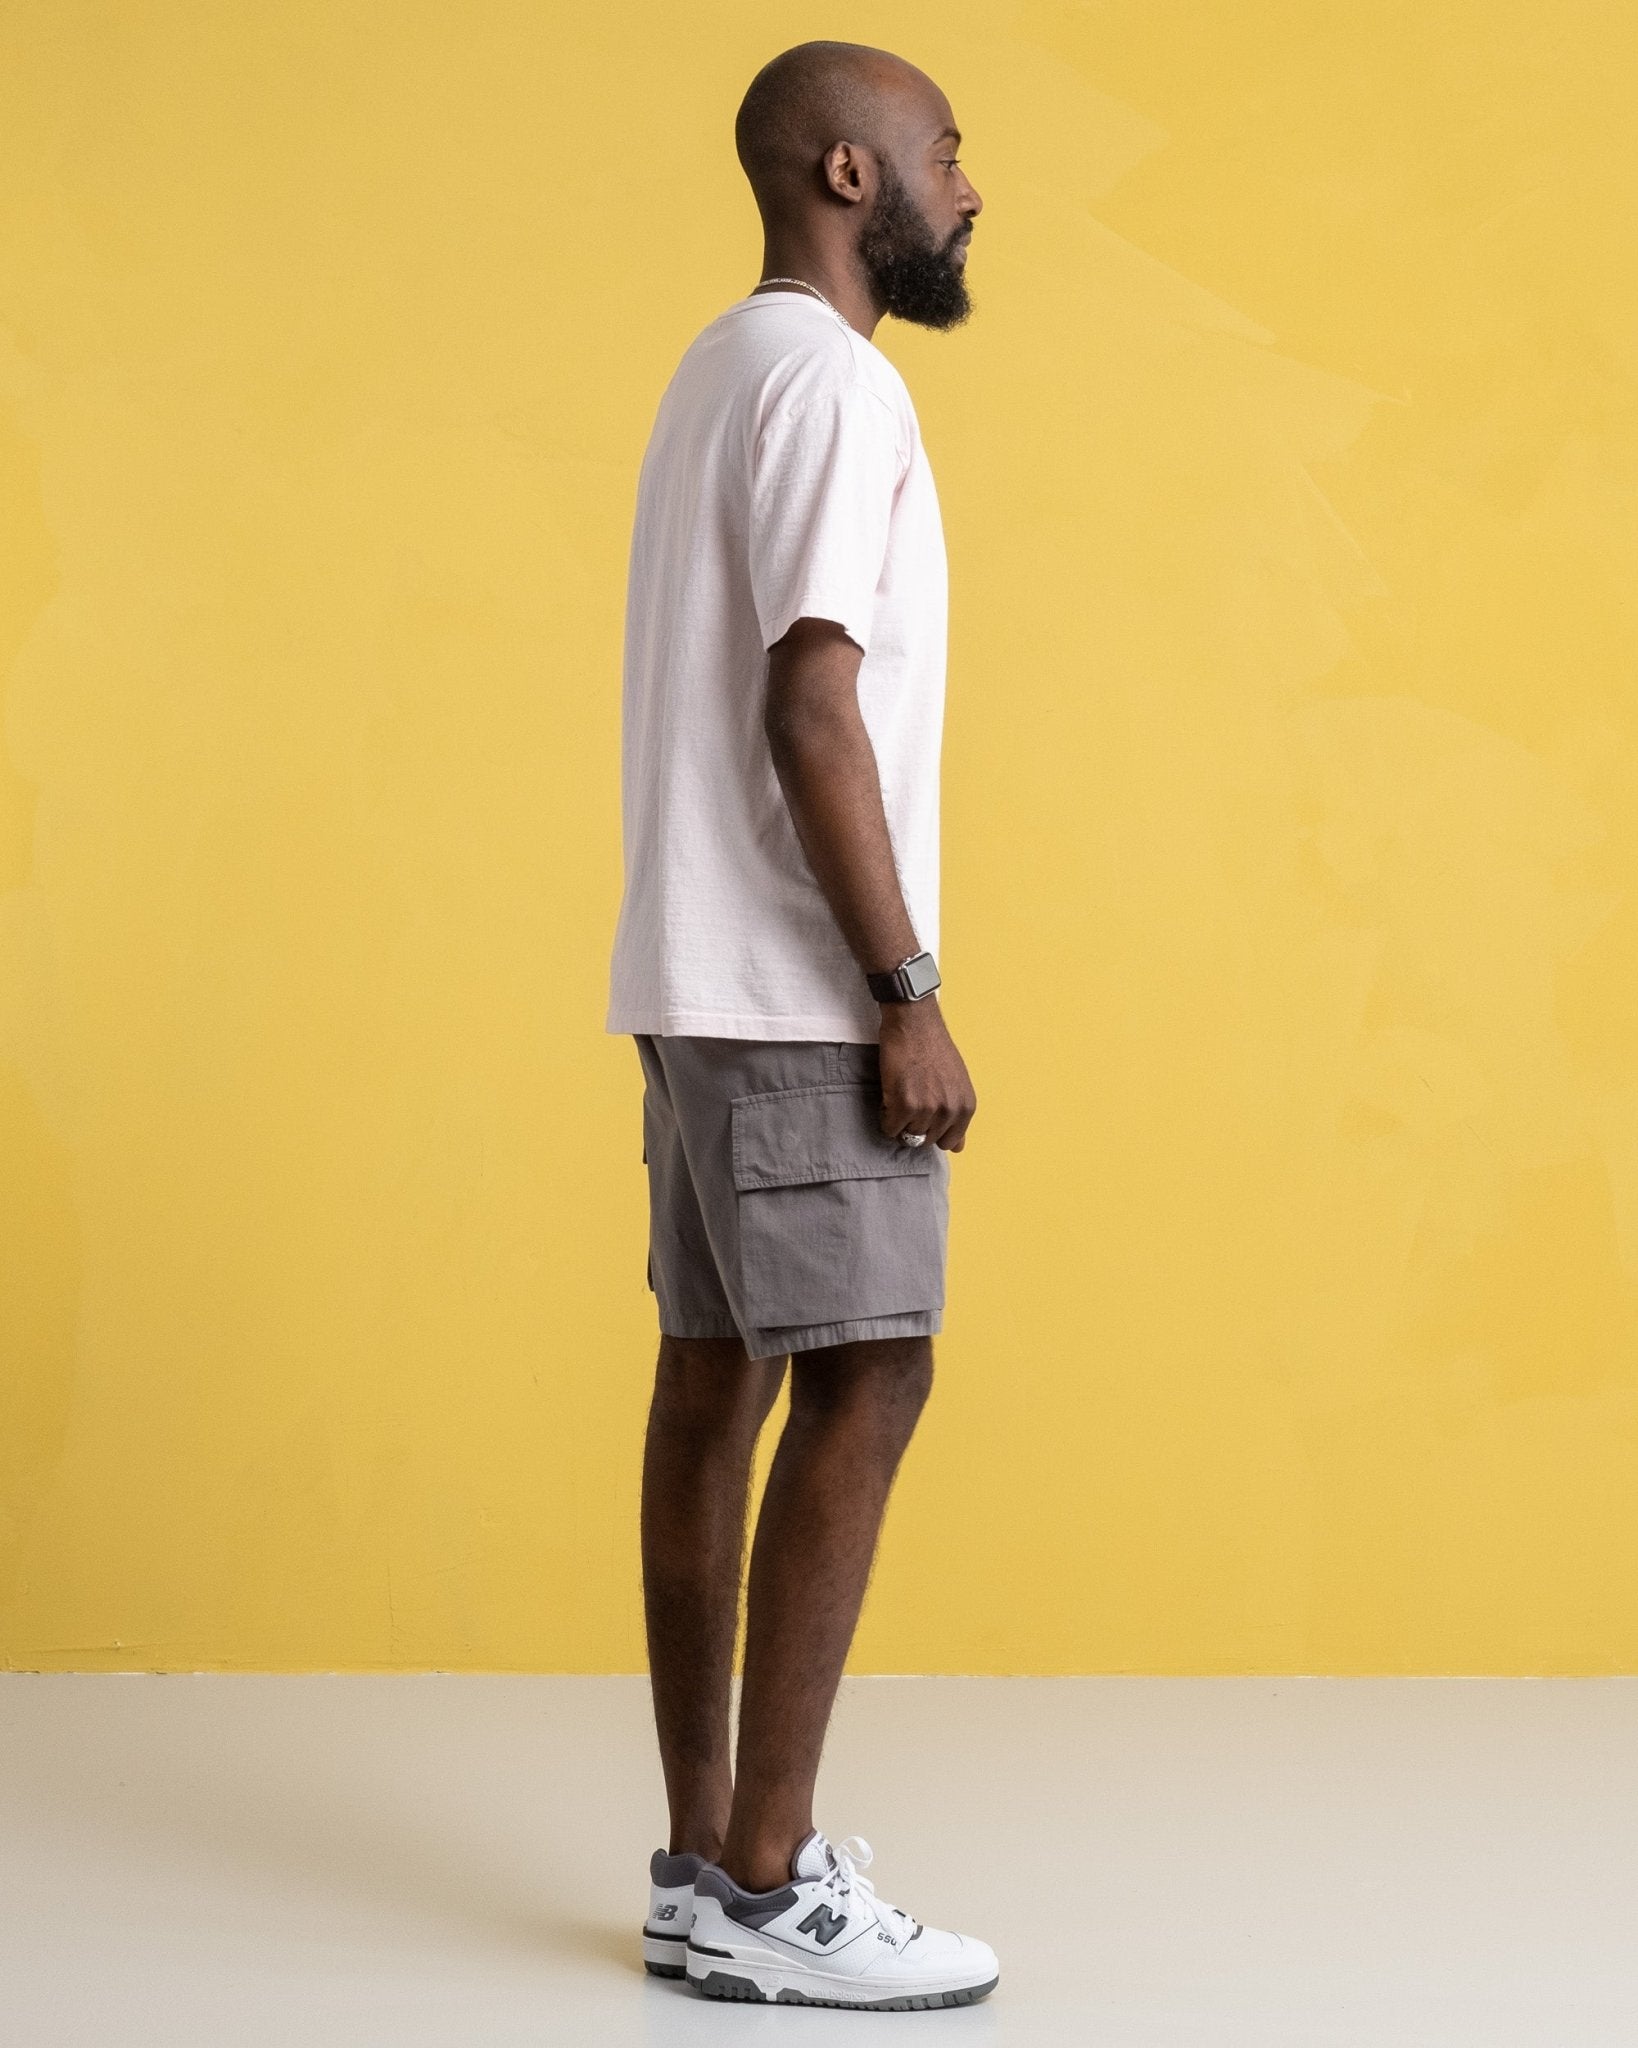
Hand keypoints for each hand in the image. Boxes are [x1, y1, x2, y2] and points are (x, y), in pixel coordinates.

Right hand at [876, 999, 976, 1150]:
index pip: (949, 1142)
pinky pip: (889, 1128)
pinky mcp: (905, 1105)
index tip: (924, 1116)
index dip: (932, 1130)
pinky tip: (888, 1097)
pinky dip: (884, 1117)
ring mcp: (928, 1110)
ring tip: (898, 1097)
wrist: (914, 1024)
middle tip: (907, 1102)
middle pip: (926, 1141)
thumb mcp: (957, 1082)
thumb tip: (958, 1147)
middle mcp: (950, 1111)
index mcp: (966, 1107)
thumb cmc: (933, 1047)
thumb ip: (957, 1114)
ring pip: (907, 1136)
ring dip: (898, 1121)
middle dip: (914, 1126)